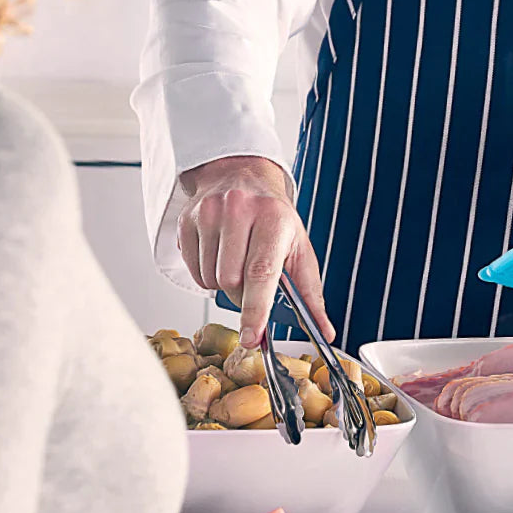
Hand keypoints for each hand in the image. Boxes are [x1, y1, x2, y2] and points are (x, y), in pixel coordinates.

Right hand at [178, 157, 335, 347]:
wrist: (243, 175)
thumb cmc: (274, 217)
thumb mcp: (300, 249)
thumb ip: (311, 294)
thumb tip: (324, 330)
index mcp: (273, 219)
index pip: (261, 272)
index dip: (256, 309)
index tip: (253, 336)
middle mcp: (239, 211)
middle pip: (231, 281)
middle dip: (243, 295)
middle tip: (254, 280)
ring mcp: (210, 213)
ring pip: (211, 279)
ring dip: (224, 285)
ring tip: (238, 262)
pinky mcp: (188, 220)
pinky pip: (194, 271)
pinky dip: (207, 275)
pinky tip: (220, 255)